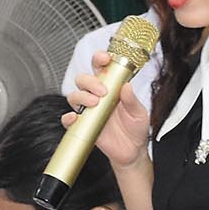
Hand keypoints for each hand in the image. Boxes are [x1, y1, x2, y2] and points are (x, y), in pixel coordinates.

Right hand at [66, 55, 152, 169]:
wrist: (132, 151)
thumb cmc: (136, 128)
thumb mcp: (140, 113)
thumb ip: (132, 101)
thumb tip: (126, 86)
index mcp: (111, 87)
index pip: (101, 67)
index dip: (100, 59)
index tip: (105, 58)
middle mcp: (97, 96)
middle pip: (83, 79)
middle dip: (90, 81)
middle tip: (102, 91)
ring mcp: (89, 110)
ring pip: (74, 96)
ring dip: (82, 96)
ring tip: (95, 103)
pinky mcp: (83, 126)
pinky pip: (69, 120)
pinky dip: (69, 117)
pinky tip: (76, 117)